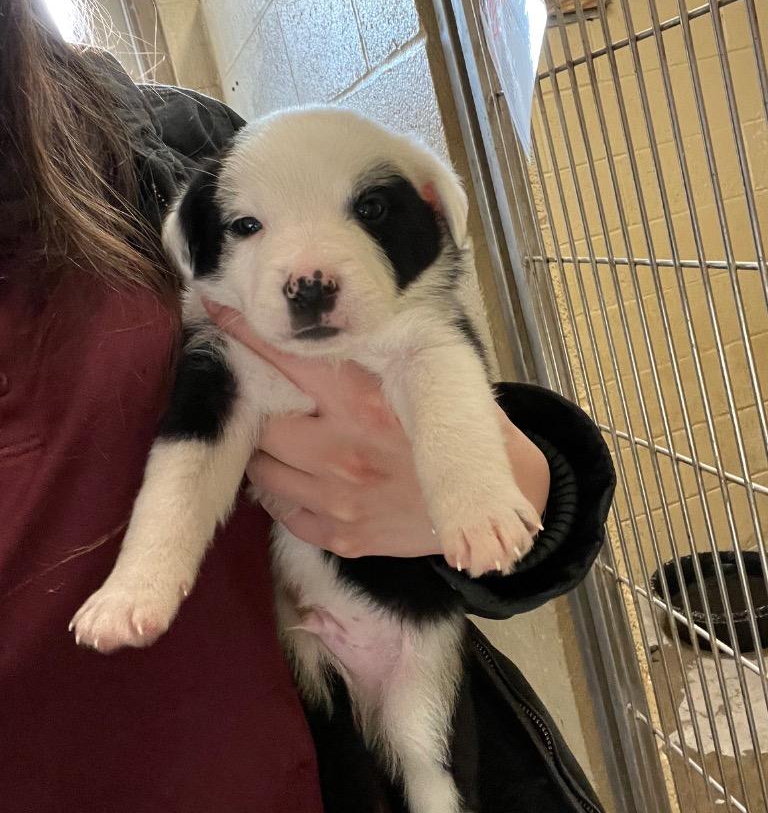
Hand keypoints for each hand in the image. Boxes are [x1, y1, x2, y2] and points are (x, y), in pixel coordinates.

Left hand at [204, 301, 549, 562]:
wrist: (491, 508)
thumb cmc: (457, 432)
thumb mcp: (428, 384)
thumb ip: (378, 363)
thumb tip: (328, 326)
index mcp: (366, 402)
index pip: (290, 360)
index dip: (248, 335)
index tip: (216, 310)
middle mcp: (344, 450)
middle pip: (263, 423)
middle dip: (259, 410)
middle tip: (263, 399)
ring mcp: (339, 499)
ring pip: (264, 470)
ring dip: (267, 453)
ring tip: (286, 441)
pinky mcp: (342, 536)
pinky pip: (283, 513)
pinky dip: (283, 494)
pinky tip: (302, 479)